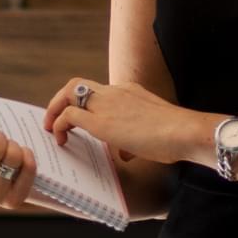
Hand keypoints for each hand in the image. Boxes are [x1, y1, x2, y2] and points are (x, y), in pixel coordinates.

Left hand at [43, 78, 204, 166]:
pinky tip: (62, 140)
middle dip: (61, 100)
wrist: (185, 131)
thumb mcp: (151, 131)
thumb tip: (125, 152)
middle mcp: (115, 91)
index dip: (83, 104)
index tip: (78, 118)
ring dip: (55, 110)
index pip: (98, 91)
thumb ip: (133, 138)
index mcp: (128, 91)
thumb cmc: (176, 136)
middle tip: (54, 118)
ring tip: (52, 129)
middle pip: (77, 85)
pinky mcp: (101, 123)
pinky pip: (69, 116)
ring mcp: (107, 105)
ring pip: (69, 93)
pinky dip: (60, 125)